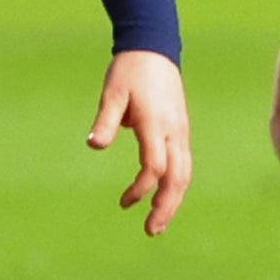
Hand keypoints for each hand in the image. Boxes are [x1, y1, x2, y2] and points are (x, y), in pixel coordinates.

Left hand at [88, 48, 190, 233]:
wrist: (154, 49)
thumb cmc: (130, 71)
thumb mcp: (112, 93)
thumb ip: (105, 121)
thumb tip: (94, 145)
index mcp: (155, 123)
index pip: (155, 166)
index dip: (141, 188)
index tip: (125, 202)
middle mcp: (174, 131)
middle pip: (177, 177)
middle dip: (166, 206)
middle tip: (151, 231)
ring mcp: (181, 131)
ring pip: (185, 174)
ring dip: (173, 200)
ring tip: (158, 222)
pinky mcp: (181, 131)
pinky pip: (184, 165)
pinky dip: (176, 186)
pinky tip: (165, 198)